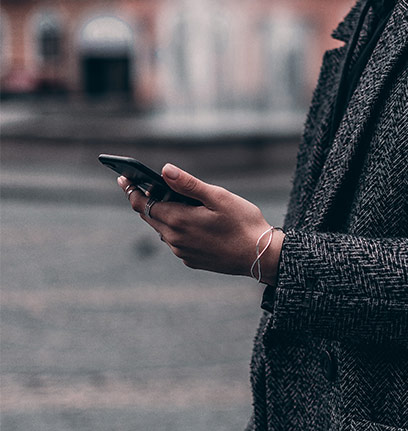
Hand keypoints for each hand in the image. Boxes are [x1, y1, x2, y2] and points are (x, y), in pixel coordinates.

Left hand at [118, 165, 283, 283]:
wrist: (260, 257)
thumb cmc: (243, 223)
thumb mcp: (218, 197)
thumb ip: (188, 184)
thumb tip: (164, 170)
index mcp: (178, 220)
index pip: (143, 204)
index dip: (132, 190)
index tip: (123, 178)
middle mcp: (174, 239)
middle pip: (149, 216)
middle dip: (141, 199)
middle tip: (135, 184)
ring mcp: (182, 252)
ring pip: (162, 229)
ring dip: (160, 214)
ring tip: (162, 198)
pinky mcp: (191, 260)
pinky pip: (175, 241)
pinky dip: (174, 228)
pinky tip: (185, 220)